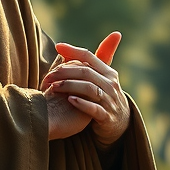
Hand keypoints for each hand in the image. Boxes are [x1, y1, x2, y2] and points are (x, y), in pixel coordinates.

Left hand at [42, 32, 129, 147]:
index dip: (73, 50)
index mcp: (108, 72)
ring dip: (70, 86)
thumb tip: (62, 48)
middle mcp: (110, 84)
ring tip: (54, 87)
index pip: (89, 56)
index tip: (57, 46)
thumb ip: (87, 62)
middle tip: (50, 75)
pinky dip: (82, 103)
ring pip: (89, 88)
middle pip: (86, 72)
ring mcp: (110, 100)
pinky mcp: (106, 116)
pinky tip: (70, 100)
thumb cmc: (104, 96)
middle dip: (66, 71)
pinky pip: (94, 108)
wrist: (120, 123)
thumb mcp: (101, 79)